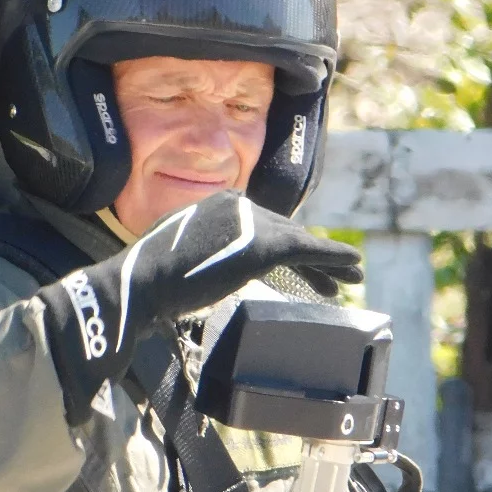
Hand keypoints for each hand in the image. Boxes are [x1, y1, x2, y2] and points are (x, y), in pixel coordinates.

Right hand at [37, 191, 361, 422]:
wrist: (138, 286)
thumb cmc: (146, 283)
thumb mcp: (177, 258)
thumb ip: (200, 256)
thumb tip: (203, 274)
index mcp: (214, 206)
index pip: (262, 225)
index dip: (286, 247)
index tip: (302, 269)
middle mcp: (235, 205)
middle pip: (284, 231)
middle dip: (310, 257)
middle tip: (332, 280)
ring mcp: (249, 222)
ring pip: (299, 240)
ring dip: (327, 260)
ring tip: (352, 277)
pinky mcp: (262, 245)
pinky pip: (308, 249)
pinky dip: (332, 258)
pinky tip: (352, 269)